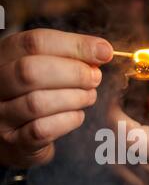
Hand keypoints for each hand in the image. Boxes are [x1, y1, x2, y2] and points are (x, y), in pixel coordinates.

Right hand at [0, 29, 112, 167]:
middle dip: (73, 73)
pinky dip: (68, 121)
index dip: (74, 45)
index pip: (35, 42)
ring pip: (37, 103)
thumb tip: (102, 51)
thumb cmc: (35, 94)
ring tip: (89, 96)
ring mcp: (0, 115)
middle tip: (95, 78)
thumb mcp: (46, 68)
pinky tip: (77, 115)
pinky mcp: (14, 142)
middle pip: (30, 71)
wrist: (15, 137)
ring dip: (74, 98)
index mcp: (2, 56)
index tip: (103, 52)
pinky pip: (42, 130)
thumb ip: (70, 56)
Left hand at [108, 79, 148, 184]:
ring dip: (116, 142)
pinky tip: (138, 152)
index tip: (118, 99)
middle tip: (122, 108)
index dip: (115, 114)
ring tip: (131, 129)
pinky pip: (121, 177)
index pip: (130, 135)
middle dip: (113, 123)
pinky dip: (123, 160)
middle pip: (116, 146)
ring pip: (114, 161)